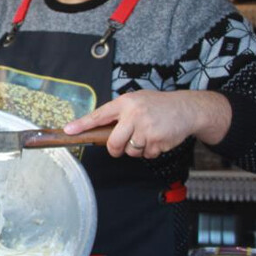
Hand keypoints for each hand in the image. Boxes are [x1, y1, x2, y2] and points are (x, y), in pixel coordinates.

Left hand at [63, 90, 230, 158]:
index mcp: (125, 103)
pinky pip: (146, 155)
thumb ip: (120, 112)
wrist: (187, 108)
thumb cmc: (158, 105)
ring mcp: (146, 129)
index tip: (68, 131)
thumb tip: (101, 128)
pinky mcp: (157, 141)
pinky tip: (157, 139)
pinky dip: (150, 151)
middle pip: (113, 143)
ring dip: (136, 149)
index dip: (82, 124)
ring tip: (147, 135)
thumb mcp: (137, 101)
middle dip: (115, 149)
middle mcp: (134, 115)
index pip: (99, 115)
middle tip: (120, 146)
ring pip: (130, 151)